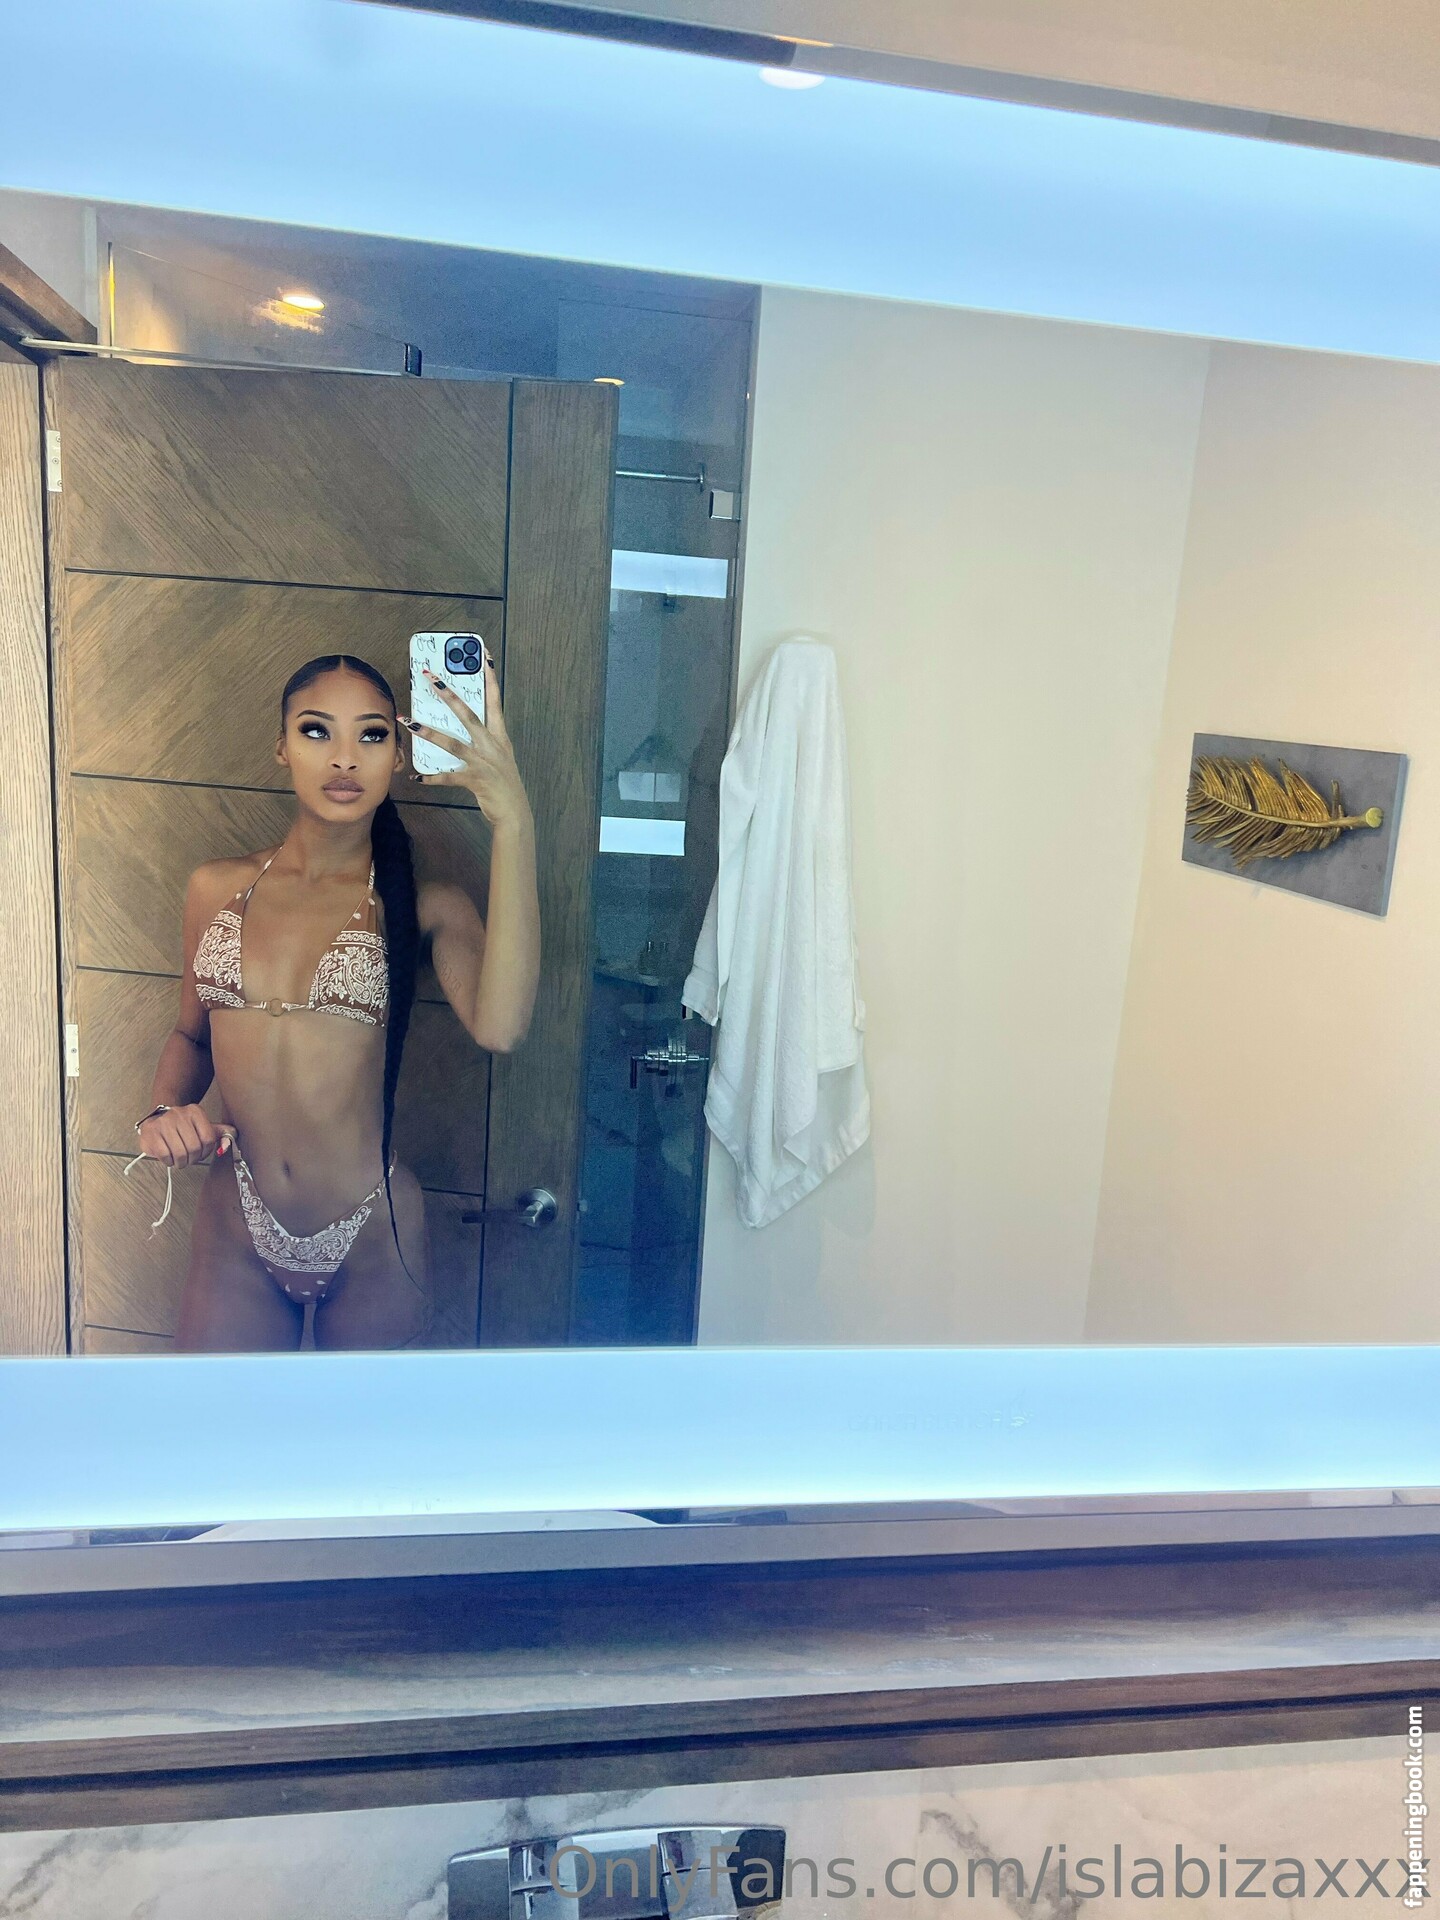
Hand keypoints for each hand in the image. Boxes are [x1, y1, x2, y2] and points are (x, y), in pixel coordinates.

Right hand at [136, 1106, 232, 1168]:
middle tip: (188, 1159)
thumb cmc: (181, 1127)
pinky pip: (165, 1155)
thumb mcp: (201, 1126)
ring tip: (179, 1159)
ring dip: (181, 1162)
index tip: (201, 1153)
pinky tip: (168, 1157)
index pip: (209, 1139)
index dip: (206, 1152)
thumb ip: (219, 1132)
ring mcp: (163, 1122)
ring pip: (180, 1153)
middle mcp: (179, 1114)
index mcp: (195, 1112)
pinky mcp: (151, 1133)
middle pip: (194, 1148)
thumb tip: (234, 1135)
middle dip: (192, 1159)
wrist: (156, 1119)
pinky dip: (168, 1161)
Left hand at [401, 658, 533, 832]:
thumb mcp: (500, 754)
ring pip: (452, 743)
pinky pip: (449, 777)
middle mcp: (491, 745)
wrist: (515, 812)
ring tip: (409, 722)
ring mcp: (483, 762)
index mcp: (499, 736)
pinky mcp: (475, 780)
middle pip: (468, 714)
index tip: (484, 656)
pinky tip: (417, 776)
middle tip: (430, 677)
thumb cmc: (504, 782)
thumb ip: (485, 737)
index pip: (495, 700)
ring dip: (428, 732)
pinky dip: (432, 777)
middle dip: (448, 694)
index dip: (490, 678)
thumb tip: (467, 724)